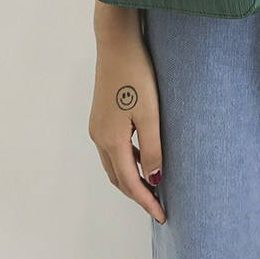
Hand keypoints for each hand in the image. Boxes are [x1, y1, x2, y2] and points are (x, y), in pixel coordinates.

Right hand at [88, 1, 165, 224]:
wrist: (116, 43)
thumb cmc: (136, 75)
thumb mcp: (151, 113)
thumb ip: (153, 147)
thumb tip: (155, 179)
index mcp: (110, 140)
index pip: (130, 182)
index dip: (146, 201)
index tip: (162, 215)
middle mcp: (98, 137)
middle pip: (118, 177)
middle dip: (137, 194)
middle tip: (158, 206)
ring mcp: (97, 126)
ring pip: (113, 164)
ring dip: (131, 178)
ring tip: (153, 185)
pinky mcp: (100, 115)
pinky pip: (112, 149)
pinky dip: (126, 160)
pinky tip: (142, 156)